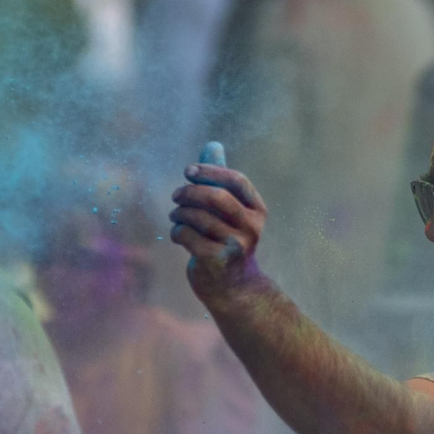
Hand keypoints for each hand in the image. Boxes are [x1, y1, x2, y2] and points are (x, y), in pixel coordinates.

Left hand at [169, 150, 268, 301]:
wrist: (233, 289)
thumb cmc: (227, 241)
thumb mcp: (228, 211)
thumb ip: (219, 179)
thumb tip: (212, 144)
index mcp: (257, 211)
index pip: (236, 181)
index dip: (210, 171)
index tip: (188, 171)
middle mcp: (250, 228)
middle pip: (216, 197)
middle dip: (189, 192)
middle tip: (176, 196)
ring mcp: (234, 246)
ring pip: (197, 217)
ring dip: (179, 213)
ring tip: (176, 217)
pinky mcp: (216, 261)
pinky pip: (187, 235)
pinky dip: (177, 232)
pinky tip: (178, 235)